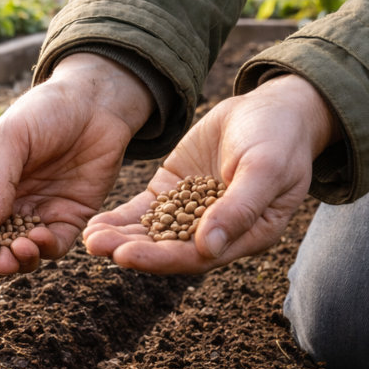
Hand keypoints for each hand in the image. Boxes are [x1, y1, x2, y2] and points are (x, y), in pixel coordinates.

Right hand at [0, 53, 154, 274]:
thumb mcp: (12, 137)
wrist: (95, 103)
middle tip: (5, 262)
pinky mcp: (71, 217)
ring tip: (26, 250)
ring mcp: (40, 212)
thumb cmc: (45, 111)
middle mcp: (10, 204)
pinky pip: (56, 245)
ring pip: (24, 253)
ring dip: (21, 260)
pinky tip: (45, 238)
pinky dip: (47, 249)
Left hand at [83, 73, 340, 273]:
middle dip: (131, 250)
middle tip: (94, 246)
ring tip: (88, 239)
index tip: (125, 256)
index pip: (196, 257)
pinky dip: (122, 219)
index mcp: (245, 236)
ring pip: (153, 233)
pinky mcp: (174, 193)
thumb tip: (206, 248)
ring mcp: (192, 213)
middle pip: (168, 249)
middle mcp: (215, 233)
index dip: (160, 259)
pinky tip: (95, 223)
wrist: (273, 109)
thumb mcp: (266, 168)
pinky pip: (145, 211)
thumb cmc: (280, 139)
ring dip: (121, 238)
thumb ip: (239, 208)